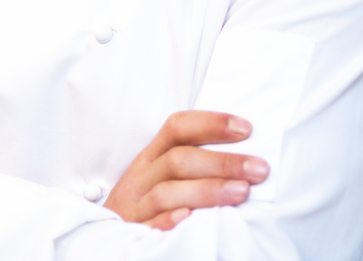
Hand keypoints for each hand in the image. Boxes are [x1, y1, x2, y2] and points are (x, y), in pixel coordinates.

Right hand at [103, 111, 268, 229]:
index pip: (178, 128)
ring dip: (207, 190)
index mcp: (151, 157)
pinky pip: (150, 225)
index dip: (211, 123)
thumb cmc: (145, 204)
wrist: (102, 238)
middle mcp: (141, 177)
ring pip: (168, 192)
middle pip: (179, 160)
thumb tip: (242, 156)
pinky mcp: (133, 232)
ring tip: (242, 192)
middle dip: (222, 162)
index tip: (246, 128)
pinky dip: (169, 220)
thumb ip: (190, 163)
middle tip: (259, 169)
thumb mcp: (159, 177)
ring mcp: (135, 206)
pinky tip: (190, 218)